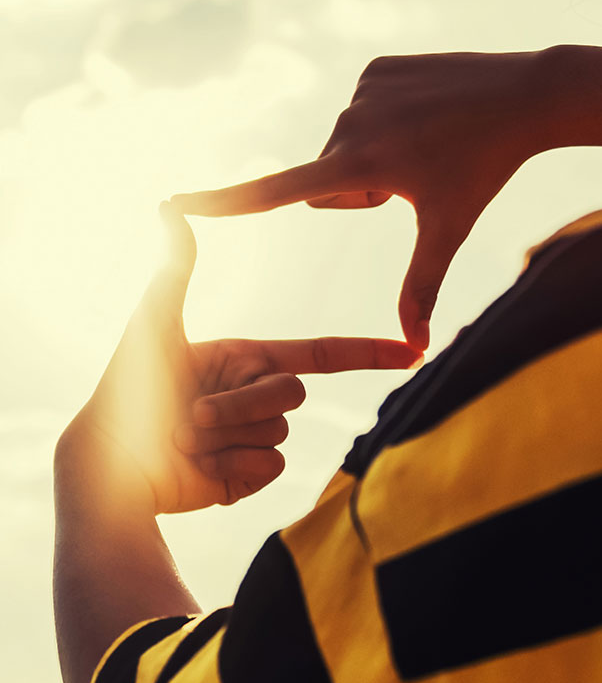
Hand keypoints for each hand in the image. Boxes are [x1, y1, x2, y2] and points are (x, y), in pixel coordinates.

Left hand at [57, 202, 419, 514]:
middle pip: (292, 392)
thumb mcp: (154, 324)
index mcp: (245, 358)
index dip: (367, 352)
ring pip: (279, 430)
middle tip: (190, 413)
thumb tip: (170, 206)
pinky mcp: (247, 476)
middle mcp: (254, 395)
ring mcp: (253, 438)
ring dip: (227, 434)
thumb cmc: (126, 390)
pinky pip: (270, 467)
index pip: (320, 354)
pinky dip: (234, 467)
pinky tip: (200, 467)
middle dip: (242, 403)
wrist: (108, 464)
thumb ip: (175, 269)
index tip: (413, 350)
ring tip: (184, 437)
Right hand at [171, 51, 547, 349]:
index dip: (223, 202)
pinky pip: (364, 112)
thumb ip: (422, 287)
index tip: (175, 203)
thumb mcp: (448, 229)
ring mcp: (362, 89)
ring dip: (375, 157)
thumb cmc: (484, 169)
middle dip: (360, 191)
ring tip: (427, 145)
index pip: (277, 191)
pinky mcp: (376, 67)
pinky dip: (388, 121)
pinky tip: (428, 116)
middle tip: (416, 177)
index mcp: (358, 163)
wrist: (524, 96)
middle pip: (329, 181)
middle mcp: (348, 122)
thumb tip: (416, 348)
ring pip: (347, 146)